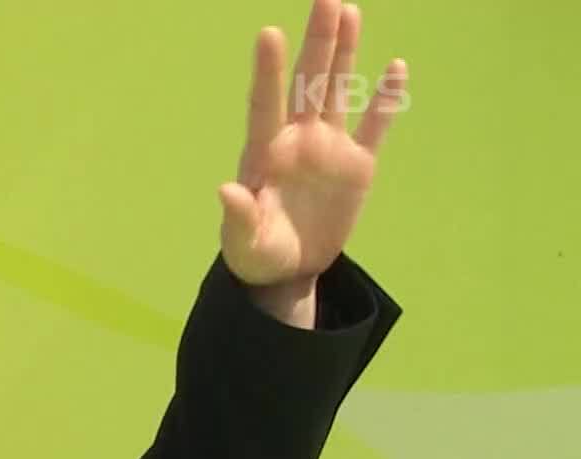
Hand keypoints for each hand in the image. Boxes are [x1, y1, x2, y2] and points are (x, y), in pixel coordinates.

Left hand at [218, 0, 408, 290]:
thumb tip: (226, 190)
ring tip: (348, 11)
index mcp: (265, 154)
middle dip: (316, 42)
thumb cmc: (256, 254)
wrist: (288, 270)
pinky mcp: (357, 165)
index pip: (266, 104)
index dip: (268, 71)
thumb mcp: (243, 243)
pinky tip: (395, 68)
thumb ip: (238, 217)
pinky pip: (374, 126)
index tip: (269, 32)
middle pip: (308, 82)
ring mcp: (328, 148)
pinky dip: (385, 100)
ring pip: (338, 90)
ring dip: (344, 53)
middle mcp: (297, 140)